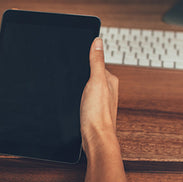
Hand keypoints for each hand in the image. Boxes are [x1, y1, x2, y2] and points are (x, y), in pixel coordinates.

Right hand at [80, 37, 118, 152]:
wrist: (95, 139)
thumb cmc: (98, 114)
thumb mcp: (95, 82)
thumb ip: (96, 62)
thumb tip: (98, 42)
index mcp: (110, 80)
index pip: (98, 63)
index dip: (86, 59)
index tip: (77, 56)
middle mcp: (107, 90)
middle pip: (92, 75)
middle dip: (82, 74)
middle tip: (72, 74)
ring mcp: (100, 101)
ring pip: (88, 88)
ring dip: (80, 87)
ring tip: (74, 89)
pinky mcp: (93, 111)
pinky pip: (85, 98)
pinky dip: (79, 97)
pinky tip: (75, 101)